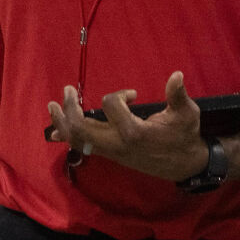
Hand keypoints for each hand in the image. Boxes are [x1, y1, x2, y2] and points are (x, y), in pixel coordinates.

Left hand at [48, 71, 207, 181]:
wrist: (184, 165)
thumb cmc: (185, 136)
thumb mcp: (187, 114)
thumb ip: (178, 95)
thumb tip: (176, 75)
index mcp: (134, 132)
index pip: (111, 106)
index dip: (119, 95)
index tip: (132, 94)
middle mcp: (117, 144)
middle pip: (80, 128)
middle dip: (70, 108)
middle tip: (67, 90)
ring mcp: (111, 151)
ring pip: (76, 139)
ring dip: (61, 122)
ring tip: (52, 106)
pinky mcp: (110, 155)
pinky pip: (82, 146)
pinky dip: (68, 136)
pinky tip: (56, 129)